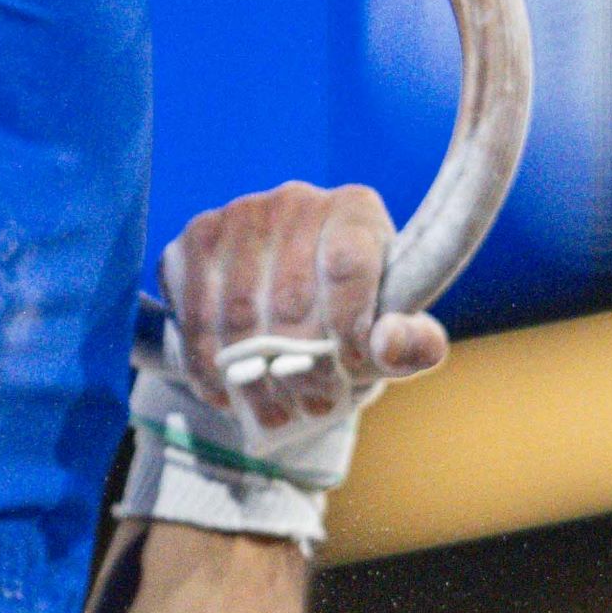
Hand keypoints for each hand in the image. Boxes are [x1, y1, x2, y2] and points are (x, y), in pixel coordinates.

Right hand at [161, 182, 446, 453]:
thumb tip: (388, 346)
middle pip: (290, 297)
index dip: (349, 327)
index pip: (347, 265)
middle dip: (302, 366)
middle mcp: (295, 200)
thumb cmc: (351, 315)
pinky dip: (211, 367)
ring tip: (276, 412)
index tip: (352, 370)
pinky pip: (196, 315)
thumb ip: (414, 344)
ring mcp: (240, 215)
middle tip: (312, 406)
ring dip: (255, 378)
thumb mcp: (393, 332)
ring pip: (239, 314)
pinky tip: (227, 395)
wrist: (281, 294)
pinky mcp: (196, 240)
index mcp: (354, 210)